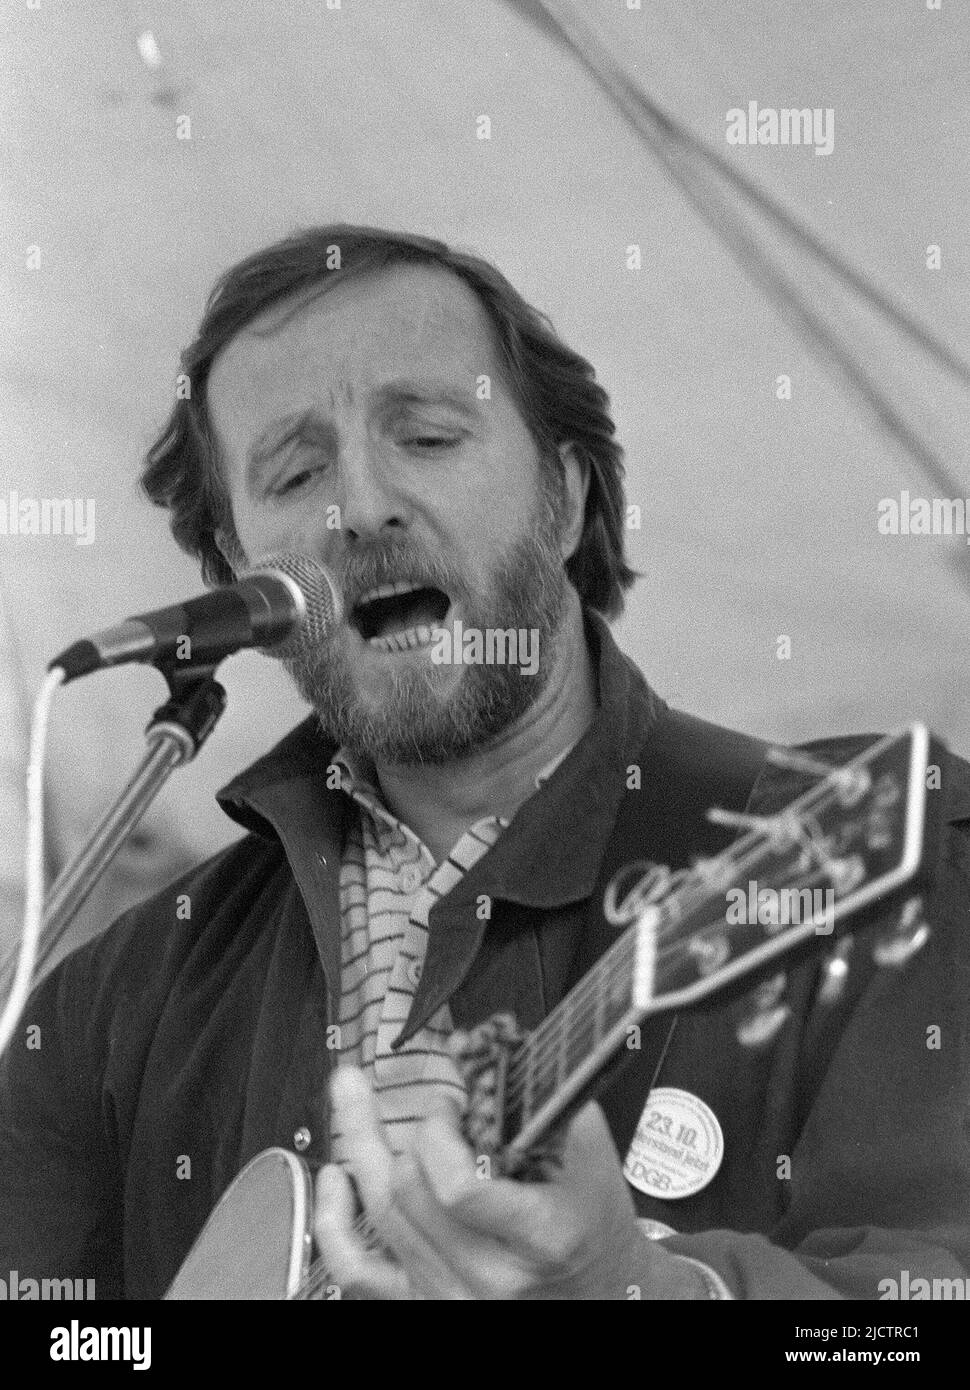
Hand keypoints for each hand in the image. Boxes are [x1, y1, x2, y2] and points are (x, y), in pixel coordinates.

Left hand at [312, 1065, 708, 1299]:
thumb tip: (477, 1044)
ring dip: (361, 1147)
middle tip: (418, 1101)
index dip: (440, 1134)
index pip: (460, 1188)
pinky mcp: (423, 1303)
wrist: (604, 1292)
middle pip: (410, 1193)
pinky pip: (356, 1271)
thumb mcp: (591, 1156)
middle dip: (409, 1131)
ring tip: (352, 1095)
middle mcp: (489, 1276)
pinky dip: (333, 1223)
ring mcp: (450, 1295)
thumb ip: (544, 1097)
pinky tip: (336, 1178)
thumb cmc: (593, 1223)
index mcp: (538, 1238)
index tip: (451, 1104)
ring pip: (381, 1216)